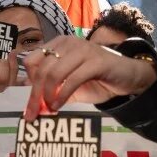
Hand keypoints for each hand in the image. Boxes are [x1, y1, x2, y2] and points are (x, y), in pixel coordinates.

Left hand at [22, 36, 156, 120]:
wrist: (127, 76)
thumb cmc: (97, 79)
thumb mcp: (69, 83)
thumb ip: (52, 89)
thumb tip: (32, 101)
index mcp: (59, 44)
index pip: (32, 60)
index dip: (29, 82)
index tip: (31, 102)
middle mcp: (69, 43)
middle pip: (41, 69)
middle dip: (35, 94)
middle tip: (33, 114)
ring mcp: (83, 50)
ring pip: (54, 73)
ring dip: (47, 95)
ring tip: (49, 109)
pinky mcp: (96, 62)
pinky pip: (72, 80)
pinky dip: (62, 96)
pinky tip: (59, 106)